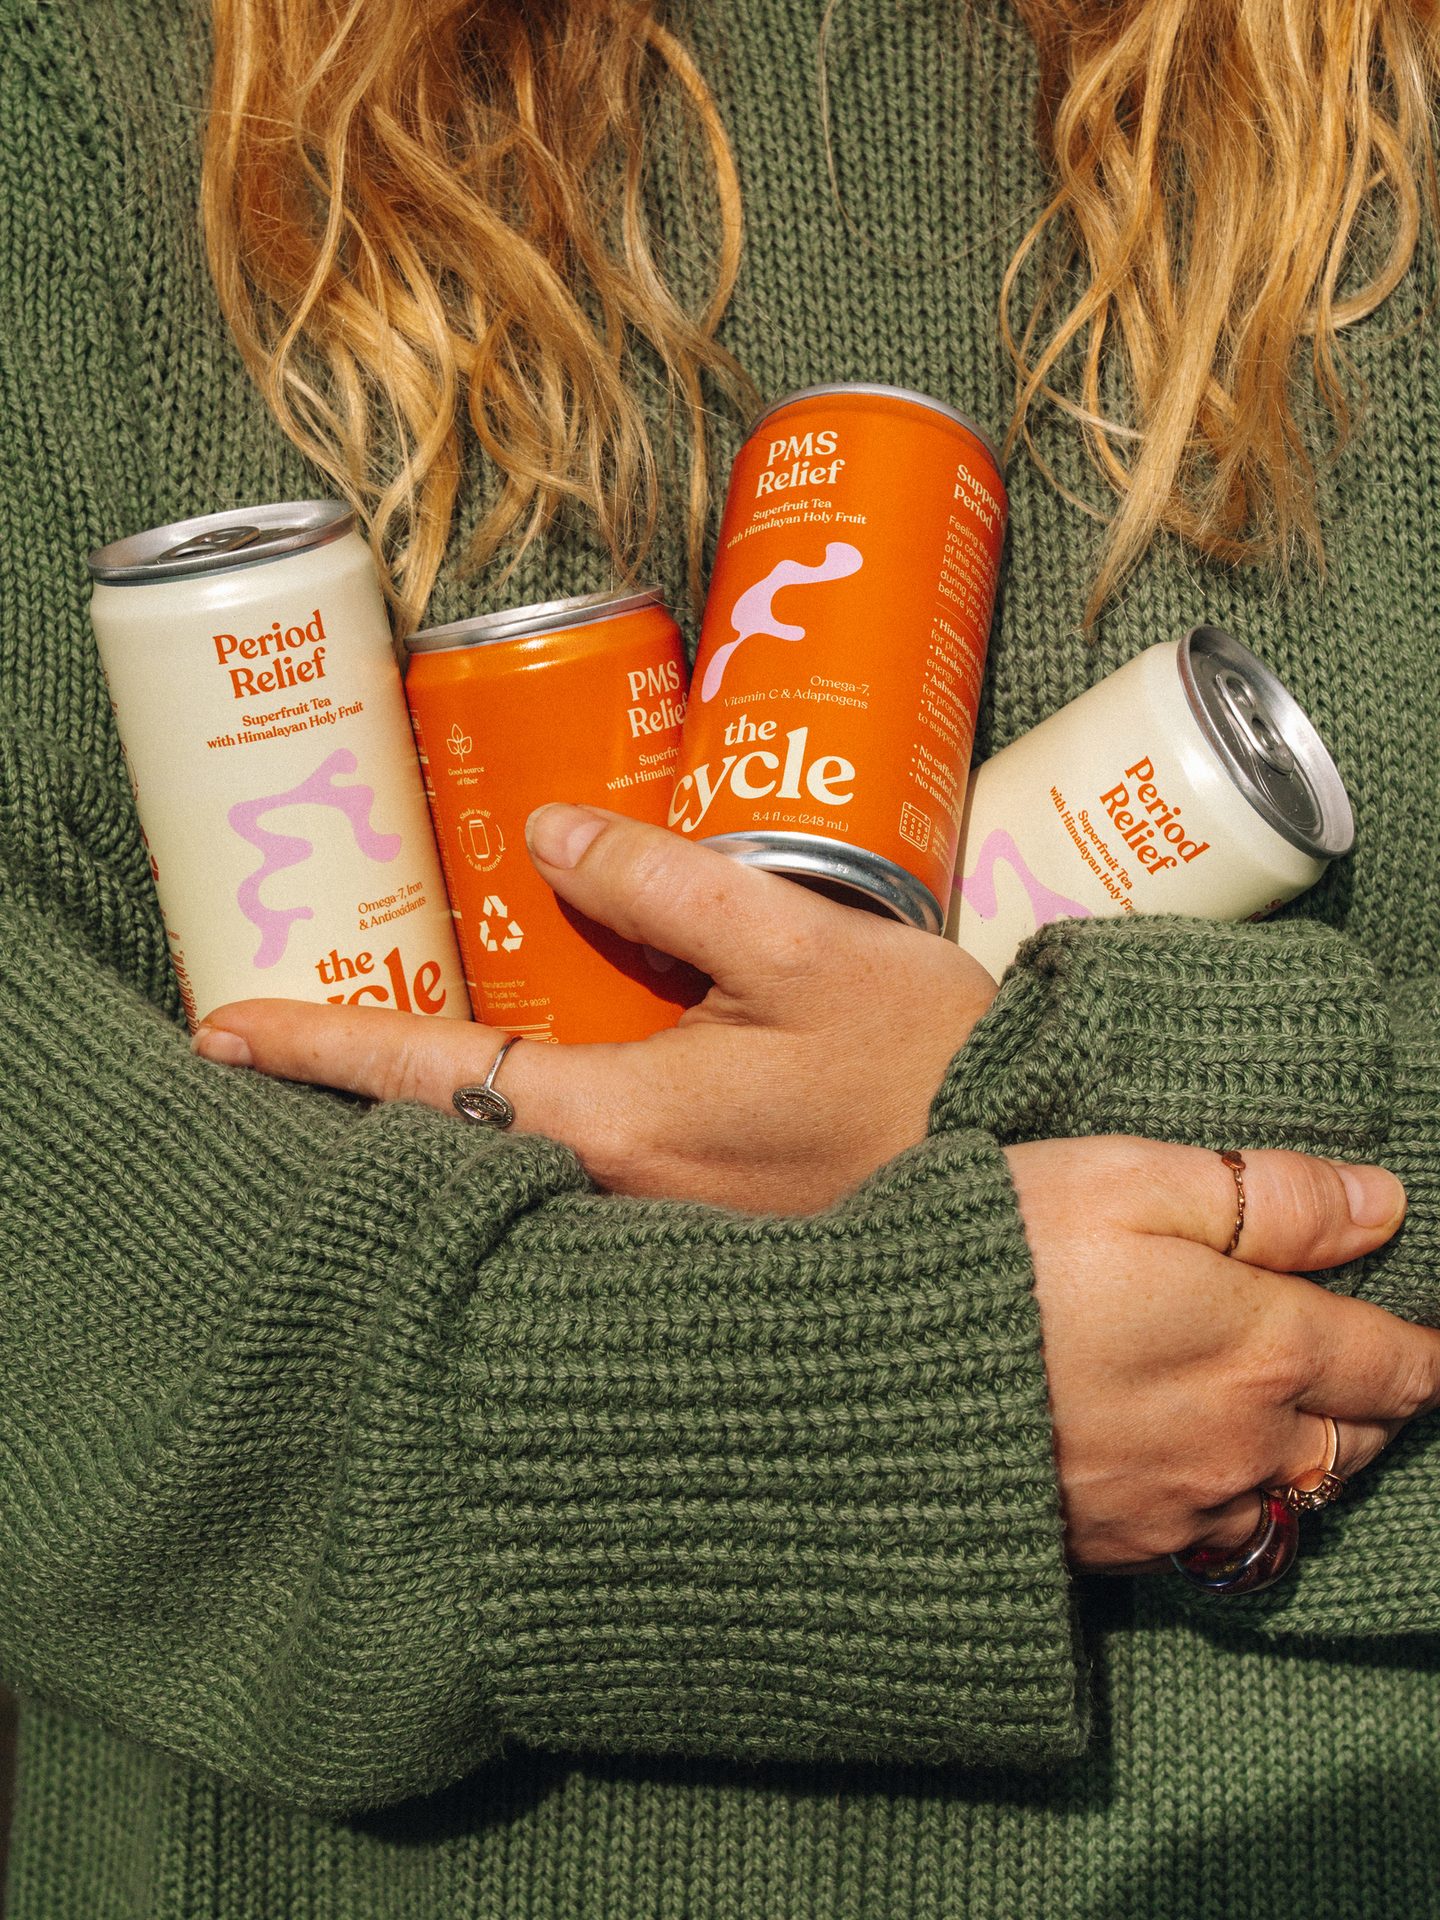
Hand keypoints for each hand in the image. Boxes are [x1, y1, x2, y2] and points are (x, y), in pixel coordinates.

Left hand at [192, 803, 998, 1212]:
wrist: (1033, 1213)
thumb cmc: (932, 1076)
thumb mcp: (808, 946)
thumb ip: (670, 883)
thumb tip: (551, 834)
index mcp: (620, 1124)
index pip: (426, 1077)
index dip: (314, 1046)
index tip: (221, 1029)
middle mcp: (613, 1205)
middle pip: (439, 1148)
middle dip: (351, 1098)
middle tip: (279, 1045)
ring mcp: (651, 1244)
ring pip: (500, 1180)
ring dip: (428, 1127)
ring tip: (374, 1066)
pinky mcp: (695, 1249)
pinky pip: (568, 1200)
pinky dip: (511, 1156)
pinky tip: (524, 1109)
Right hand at [1006, 1136, 1432, 1571]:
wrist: (869, 1382)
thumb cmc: (998, 1257)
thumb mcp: (1131, 1182)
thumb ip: (1266, 1195)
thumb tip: (1382, 1204)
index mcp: (1260, 1348)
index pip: (1398, 1363)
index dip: (1430, 1348)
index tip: (1434, 1337)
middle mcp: (1240, 1445)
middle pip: (1360, 1440)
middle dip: (1376, 1400)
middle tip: (1367, 1361)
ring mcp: (1177, 1507)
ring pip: (1291, 1498)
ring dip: (1305, 1457)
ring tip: (1281, 1414)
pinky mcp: (1114, 1545)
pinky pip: (1209, 1536)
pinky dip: (1224, 1499)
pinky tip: (1189, 1462)